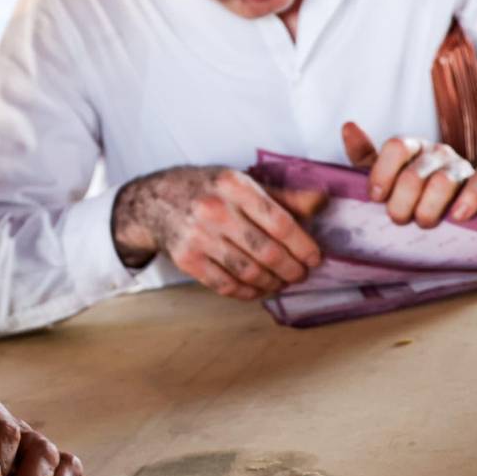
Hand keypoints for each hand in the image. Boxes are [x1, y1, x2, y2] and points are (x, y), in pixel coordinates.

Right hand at [111, 165, 325, 299]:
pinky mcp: (187, 260)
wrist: (154, 201)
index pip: (280, 222)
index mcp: (234, 185)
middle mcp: (215, 210)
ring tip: (282, 282)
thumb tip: (322, 201)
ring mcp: (198, 237)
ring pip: (248, 272)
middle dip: (291, 269)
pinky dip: (247, 293)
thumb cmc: (206, 189)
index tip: (314, 258)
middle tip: (301, 274)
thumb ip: (282, 195)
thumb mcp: (241, 182)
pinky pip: (225, 285)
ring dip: (272, 283)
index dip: (303, 245)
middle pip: (267, 251)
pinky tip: (259, 290)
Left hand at [341, 122, 476, 227]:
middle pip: (415, 174)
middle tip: (397, 218)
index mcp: (411, 146)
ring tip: (422, 222)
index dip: (382, 174)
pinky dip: (469, 200)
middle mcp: (436, 151)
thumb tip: (348, 127)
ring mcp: (460, 165)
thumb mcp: (383, 172)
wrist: (448, 199)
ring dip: (429, 209)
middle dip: (402, 203)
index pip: (396, 147)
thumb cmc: (406, 186)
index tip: (375, 197)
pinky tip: (456, 217)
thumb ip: (364, 155)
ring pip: (444, 183)